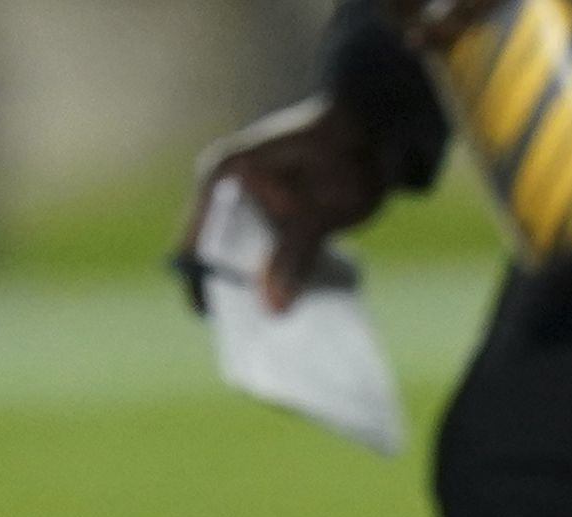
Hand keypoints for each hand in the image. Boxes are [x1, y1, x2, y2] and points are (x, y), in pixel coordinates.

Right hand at [176, 97, 390, 313]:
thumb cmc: (349, 154)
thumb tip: (272, 307)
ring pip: (234, 256)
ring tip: (276, 323)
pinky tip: (290, 299)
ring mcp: (238, 198)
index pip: (194, 245)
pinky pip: (254, 250)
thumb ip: (294, 255)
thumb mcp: (323, 211)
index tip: (230, 327)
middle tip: (258, 335)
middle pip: (212, 255)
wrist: (376, 126)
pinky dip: (268, 273)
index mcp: (222, 177)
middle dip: (232, 293)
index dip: (206, 288)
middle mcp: (220, 187)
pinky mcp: (260, 210)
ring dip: (252, 286)